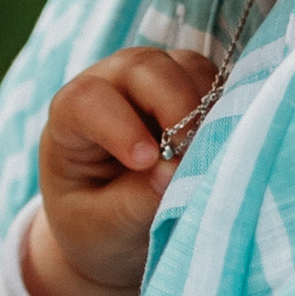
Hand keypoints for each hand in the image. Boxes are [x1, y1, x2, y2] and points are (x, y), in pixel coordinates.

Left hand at [26, 46, 219, 295]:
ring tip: (211, 151)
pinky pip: (215, 80)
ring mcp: (151, 82)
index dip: (119, 125)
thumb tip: (177, 171)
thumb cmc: (96, 226)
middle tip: (192, 152)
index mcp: (68, 120)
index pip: (86, 100)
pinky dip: (226, 105)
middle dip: (174, 105)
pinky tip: (226, 141)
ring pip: (186, 67)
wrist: (112, 228)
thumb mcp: (104, 228)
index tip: (145, 162)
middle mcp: (109, 86)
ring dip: (206, 104)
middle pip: (144, 68)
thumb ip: (134, 202)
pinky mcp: (188, 88)